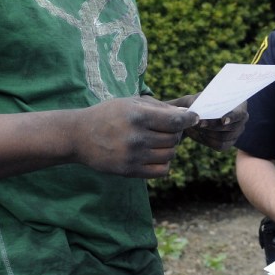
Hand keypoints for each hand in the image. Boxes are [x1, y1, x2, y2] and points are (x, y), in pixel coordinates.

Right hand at [72, 96, 198, 177]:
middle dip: (176, 132)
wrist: (79, 136)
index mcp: (137, 116)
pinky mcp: (129, 171)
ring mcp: (133, 156)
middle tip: (168, 129)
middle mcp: (136, 137)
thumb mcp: (131, 102)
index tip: (194, 118)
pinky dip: (163, 163)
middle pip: (174, 138)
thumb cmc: (108, 114)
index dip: (189, 120)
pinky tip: (154, 154)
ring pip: (170, 155)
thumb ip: (159, 107)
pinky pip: (161, 171)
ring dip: (169, 148)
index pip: (175, 121)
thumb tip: (186, 115)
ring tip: (159, 141)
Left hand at [166, 95, 247, 150]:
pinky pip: (218, 146)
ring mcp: (236, 134)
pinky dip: (204, 140)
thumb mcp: (200, 97)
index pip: (240, 114)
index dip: (232, 117)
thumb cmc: (203, 100)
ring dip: (206, 133)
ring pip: (222, 138)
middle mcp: (241, 121)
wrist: (199, 111)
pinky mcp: (228, 143)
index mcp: (239, 106)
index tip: (222, 120)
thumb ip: (198, 100)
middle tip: (197, 122)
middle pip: (229, 128)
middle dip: (212, 126)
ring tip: (192, 126)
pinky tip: (194, 133)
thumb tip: (195, 107)